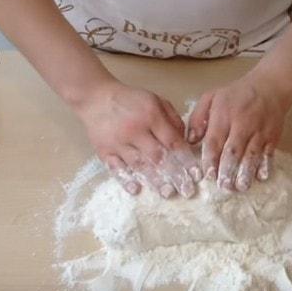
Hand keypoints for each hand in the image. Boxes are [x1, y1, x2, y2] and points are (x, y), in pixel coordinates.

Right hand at [74, 80, 200, 197]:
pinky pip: (116, 168)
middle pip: (158, 156)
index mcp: (151, 116)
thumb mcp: (155, 100)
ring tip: (167, 193)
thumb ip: (172, 119)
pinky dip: (125, 179)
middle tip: (187, 191)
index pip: (172, 141)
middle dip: (174, 175)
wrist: (95, 97)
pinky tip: (136, 190)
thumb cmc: (130, 100)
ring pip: (139, 165)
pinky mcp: (104, 151)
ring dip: (155, 180)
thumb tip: (184, 141)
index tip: (196, 174)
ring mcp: (118, 142)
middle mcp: (135, 130)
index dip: (186, 159)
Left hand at [186, 70, 291, 191]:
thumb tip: (190, 141)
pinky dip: (265, 166)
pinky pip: (269, 153)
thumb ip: (197, 118)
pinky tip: (260, 178)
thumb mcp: (211, 97)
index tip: (208, 175)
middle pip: (233, 150)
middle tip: (223, 187)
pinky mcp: (273, 136)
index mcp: (224, 115)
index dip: (211, 159)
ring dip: (246, 172)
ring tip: (240, 187)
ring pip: (252, 154)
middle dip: (228, 170)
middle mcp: (242, 123)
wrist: (270, 86)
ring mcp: (259, 131)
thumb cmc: (236, 95)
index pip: (215, 140)